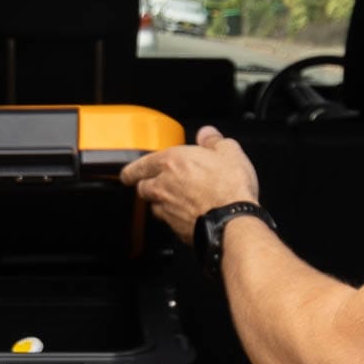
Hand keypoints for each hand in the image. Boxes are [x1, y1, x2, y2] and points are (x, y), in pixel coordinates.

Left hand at [120, 125, 260, 244]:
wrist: (233, 222)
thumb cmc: (230, 188)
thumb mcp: (229, 152)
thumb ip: (213, 141)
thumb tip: (207, 134)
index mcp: (171, 162)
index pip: (138, 166)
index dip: (132, 170)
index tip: (130, 172)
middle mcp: (163, 186)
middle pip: (142, 188)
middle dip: (147, 185)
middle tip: (155, 184)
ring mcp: (167, 209)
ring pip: (153, 206)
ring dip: (160, 203)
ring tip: (176, 200)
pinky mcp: (176, 229)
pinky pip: (168, 222)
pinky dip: (174, 219)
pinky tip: (189, 216)